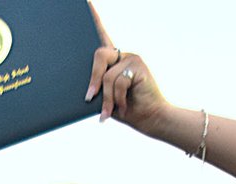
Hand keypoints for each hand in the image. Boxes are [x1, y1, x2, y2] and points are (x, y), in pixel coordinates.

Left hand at [83, 2, 168, 130]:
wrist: (149, 118)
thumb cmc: (125, 109)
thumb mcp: (105, 98)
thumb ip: (97, 86)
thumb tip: (85, 88)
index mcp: (111, 60)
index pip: (101, 34)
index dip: (95, 19)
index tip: (86, 3)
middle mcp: (122, 55)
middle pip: (99, 55)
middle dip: (93, 80)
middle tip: (89, 97)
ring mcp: (132, 58)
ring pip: (107, 75)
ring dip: (107, 98)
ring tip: (110, 111)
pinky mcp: (138, 66)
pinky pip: (119, 82)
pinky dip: (117, 99)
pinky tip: (123, 106)